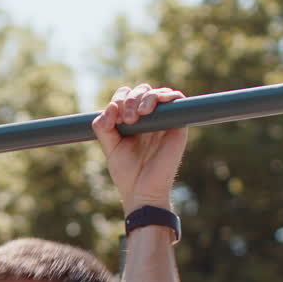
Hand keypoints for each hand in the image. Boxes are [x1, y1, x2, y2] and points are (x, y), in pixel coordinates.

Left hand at [91, 84, 187, 213]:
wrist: (142, 191)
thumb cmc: (127, 172)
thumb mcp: (109, 147)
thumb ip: (103, 126)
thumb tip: (110, 107)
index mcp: (133, 121)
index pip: (126, 95)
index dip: (119, 99)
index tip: (113, 119)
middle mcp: (149, 118)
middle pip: (142, 90)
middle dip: (130, 99)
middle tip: (126, 120)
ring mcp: (164, 120)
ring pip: (157, 92)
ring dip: (144, 97)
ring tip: (137, 116)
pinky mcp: (178, 125)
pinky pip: (177, 98)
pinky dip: (165, 96)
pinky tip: (149, 109)